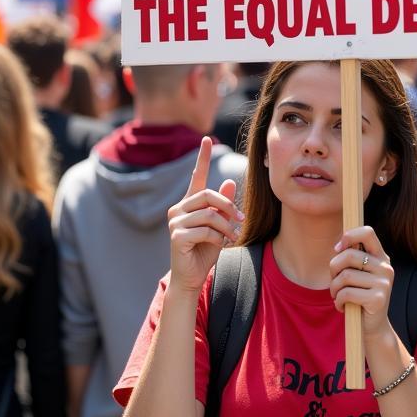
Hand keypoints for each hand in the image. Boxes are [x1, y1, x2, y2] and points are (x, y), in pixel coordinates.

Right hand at [168, 136, 241, 293]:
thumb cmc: (205, 250)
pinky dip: (218, 238)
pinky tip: (219, 245)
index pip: (196, 176)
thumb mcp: (219, 226)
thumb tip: (229, 182)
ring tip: (233, 236)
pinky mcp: (176, 236)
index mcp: (189, 203)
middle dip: (228, 206)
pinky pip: (205, 230)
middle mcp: (178, 209)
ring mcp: (175, 222)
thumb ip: (223, 206)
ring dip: (227, 227)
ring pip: (209, 214)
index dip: (202, 157)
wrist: (192, 277)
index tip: (206, 139)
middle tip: (242, 218)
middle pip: (208, 195)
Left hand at [329, 226, 393, 338]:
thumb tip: (338, 246)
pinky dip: (338, 301)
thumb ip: (352, 258)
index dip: (349, 236)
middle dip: (333, 269)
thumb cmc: (360, 296)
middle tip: (334, 281)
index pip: (368, 232)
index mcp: (381, 257)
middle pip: (348, 256)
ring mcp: (384, 283)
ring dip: (334, 288)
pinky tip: (341, 306)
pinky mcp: (378, 299)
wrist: (373, 326)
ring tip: (337, 296)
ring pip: (345, 276)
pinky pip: (346, 293)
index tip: (338, 248)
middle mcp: (385, 267)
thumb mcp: (358, 274)